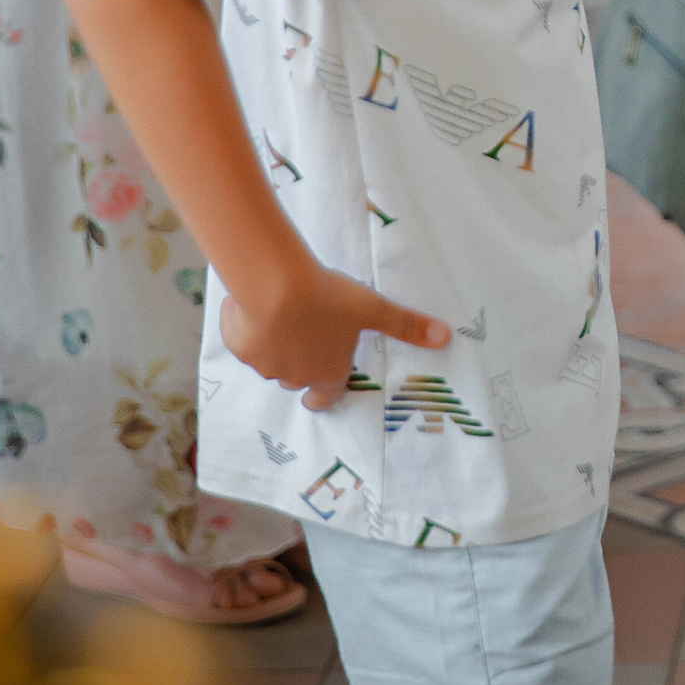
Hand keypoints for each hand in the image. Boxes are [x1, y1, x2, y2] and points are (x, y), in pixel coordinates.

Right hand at [218, 263, 449, 410]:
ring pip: (270, 358)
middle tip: (307, 330)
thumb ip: (406, 325)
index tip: (320, 395)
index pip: (325, 397)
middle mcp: (294, 377)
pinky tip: (255, 302)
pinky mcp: (239, 347)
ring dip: (275, 341)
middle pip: (298, 376)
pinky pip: (243, 339)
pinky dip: (247, 325)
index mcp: (327, 373)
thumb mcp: (372, 309)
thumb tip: (445, 338)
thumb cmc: (329, 299)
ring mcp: (264, 364)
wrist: (276, 286)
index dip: (324, 395)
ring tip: (282, 310)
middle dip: (302, 357)